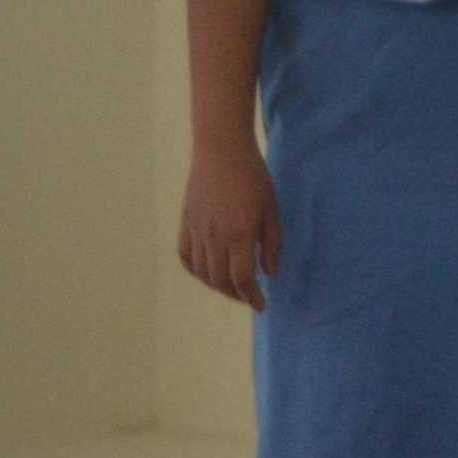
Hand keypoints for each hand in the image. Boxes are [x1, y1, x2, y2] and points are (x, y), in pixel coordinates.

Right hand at [180, 140, 281, 310]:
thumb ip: (272, 243)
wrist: (220, 151)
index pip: (242, 278)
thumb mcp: (272, 209)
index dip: (252, 296)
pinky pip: (187, 258)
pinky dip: (197, 271)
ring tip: (233, 286)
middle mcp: (213, 238)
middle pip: (220, 280)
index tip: (261, 306)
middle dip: (236, 294)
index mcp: (238, 234)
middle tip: (250, 296)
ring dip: (217, 285)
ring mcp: (195, 232)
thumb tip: (269, 273)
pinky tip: (209, 272)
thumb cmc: (253, 177)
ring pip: (202, 273)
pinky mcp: (185, 225)